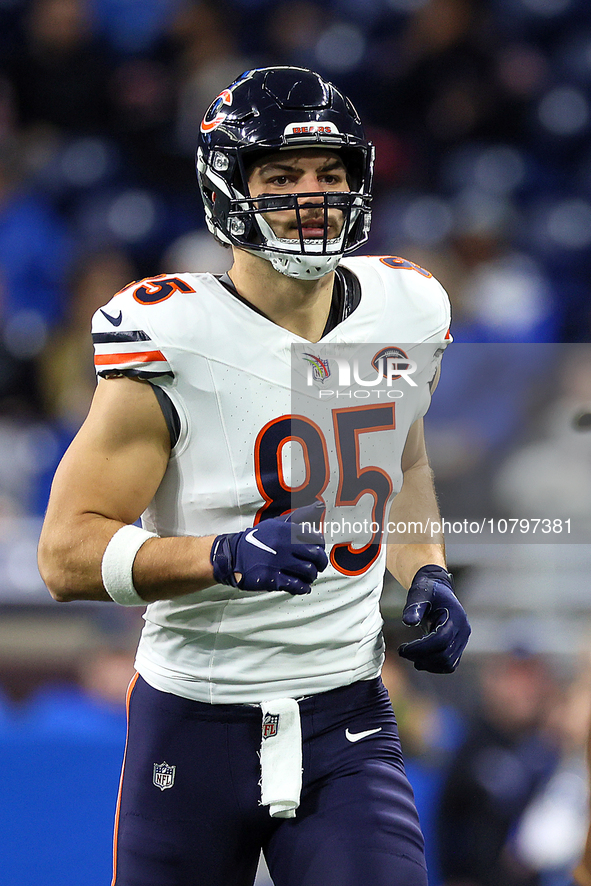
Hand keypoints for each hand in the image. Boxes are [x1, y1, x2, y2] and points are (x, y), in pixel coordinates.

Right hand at [210, 502, 327, 594]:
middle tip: (318, 566)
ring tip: (308, 577)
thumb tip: (318, 506)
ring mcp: (278, 562)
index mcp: (285, 530)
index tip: (318, 550)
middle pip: (315, 556)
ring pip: (308, 571)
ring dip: (311, 576)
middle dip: (320, 563)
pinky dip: (303, 588)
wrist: (233, 555)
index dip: (320, 546)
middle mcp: (283, 545)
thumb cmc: (257, 540)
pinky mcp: (272, 579)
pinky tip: (302, 587)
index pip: (315, 538)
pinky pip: (296, 585)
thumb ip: (298, 516)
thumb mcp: (276, 523)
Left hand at [398, 565, 469, 672]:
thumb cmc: (427, 590)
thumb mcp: (419, 594)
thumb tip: (408, 622)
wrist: (438, 590)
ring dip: (428, 664)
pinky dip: (434, 665)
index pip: (441, 639)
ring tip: (410, 655)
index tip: (402, 649)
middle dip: (422, 656)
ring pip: (448, 663)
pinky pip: (449, 664)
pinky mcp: (458, 647)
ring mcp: (462, 640)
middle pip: (445, 654)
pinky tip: (419, 658)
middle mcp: (463, 631)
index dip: (421, 648)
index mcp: (456, 617)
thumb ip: (414, 607)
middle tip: (403, 652)